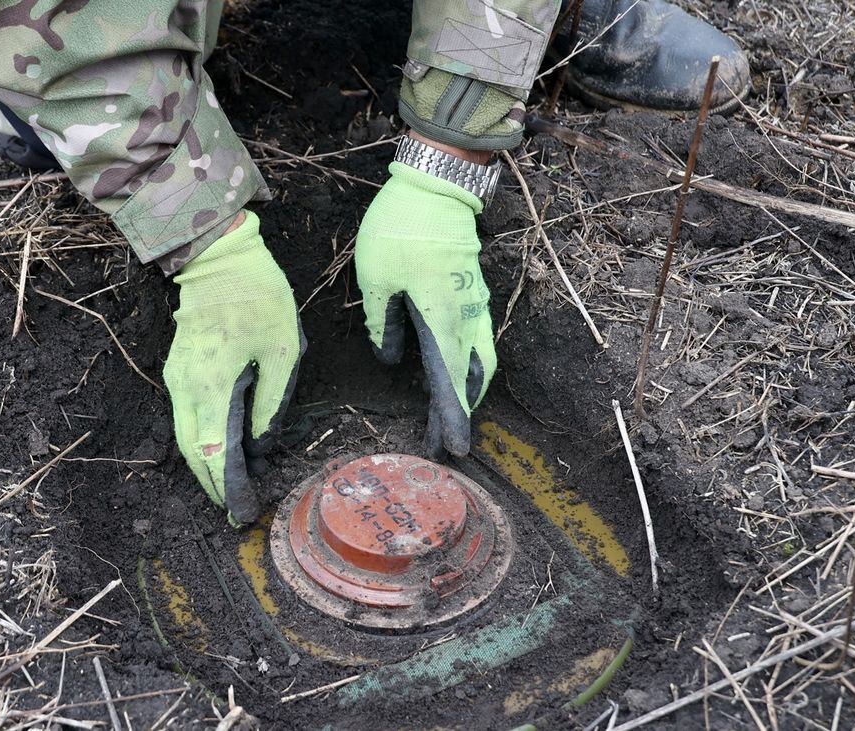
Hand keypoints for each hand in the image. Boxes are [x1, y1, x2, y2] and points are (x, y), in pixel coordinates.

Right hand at [163, 211, 304, 524]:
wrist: (218, 257)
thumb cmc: (257, 298)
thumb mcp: (282, 349)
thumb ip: (271, 401)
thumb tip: (261, 443)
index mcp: (211, 383)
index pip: (213, 450)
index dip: (225, 486)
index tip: (240, 511)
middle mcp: (185, 386)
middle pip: (193, 451)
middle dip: (212, 484)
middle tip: (235, 510)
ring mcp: (176, 378)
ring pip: (186, 436)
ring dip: (205, 464)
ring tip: (230, 488)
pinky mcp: (179, 370)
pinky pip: (187, 416)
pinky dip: (203, 439)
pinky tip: (224, 450)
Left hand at [355, 161, 496, 456]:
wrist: (436, 183)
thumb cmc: (400, 227)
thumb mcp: (375, 278)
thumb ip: (382, 322)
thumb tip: (391, 358)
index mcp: (441, 314)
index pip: (449, 377)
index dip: (453, 415)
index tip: (456, 446)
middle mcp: (466, 313)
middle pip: (472, 375)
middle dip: (461, 411)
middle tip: (447, 441)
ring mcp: (474, 301)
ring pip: (480, 357)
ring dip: (467, 389)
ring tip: (449, 414)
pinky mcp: (471, 290)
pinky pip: (476, 336)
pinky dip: (468, 363)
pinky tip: (451, 373)